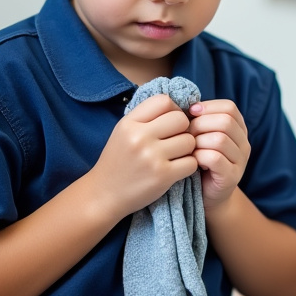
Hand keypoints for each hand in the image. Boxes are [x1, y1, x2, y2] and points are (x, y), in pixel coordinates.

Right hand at [85, 94, 196, 219]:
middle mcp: (140, 137)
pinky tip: (176, 169)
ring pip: (190, 141)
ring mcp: (152, 157)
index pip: (163, 101)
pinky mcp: (162, 175)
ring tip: (175, 156)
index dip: (173, 110)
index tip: (170, 123)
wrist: (104, 194)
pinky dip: (188, 166)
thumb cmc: (118, 161)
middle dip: (183, 130)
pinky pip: (191, 162)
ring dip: (187, 150)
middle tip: (175, 141)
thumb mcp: (123, 132)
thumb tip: (177, 106)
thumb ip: (146, 118)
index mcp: (129, 123)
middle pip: (181, 120)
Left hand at [187, 98, 249, 209]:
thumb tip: (183, 102)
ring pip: (220, 139)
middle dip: (200, 125)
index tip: (190, 114)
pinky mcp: (231, 177)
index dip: (208, 107)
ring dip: (198, 142)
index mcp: (239, 129)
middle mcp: (244, 144)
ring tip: (188, 149)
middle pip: (225, 121)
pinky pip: (215, 158)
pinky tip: (192, 161)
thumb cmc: (199, 162)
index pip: (229, 107)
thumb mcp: (201, 136)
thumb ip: (198, 119)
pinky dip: (199, 157)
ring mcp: (241, 161)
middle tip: (186, 135)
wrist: (206, 195)